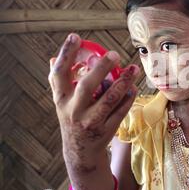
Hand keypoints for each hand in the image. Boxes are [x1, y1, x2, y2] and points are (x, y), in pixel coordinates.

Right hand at [48, 33, 139, 173]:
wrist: (80, 152)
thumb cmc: (72, 119)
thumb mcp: (62, 102)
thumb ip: (59, 82)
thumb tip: (54, 58)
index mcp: (61, 100)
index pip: (59, 74)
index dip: (66, 55)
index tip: (75, 36)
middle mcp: (74, 111)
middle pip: (87, 86)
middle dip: (101, 68)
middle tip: (114, 54)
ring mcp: (91, 122)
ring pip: (109, 99)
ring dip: (123, 82)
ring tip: (133, 68)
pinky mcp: (107, 130)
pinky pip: (120, 111)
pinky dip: (128, 98)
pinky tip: (133, 87)